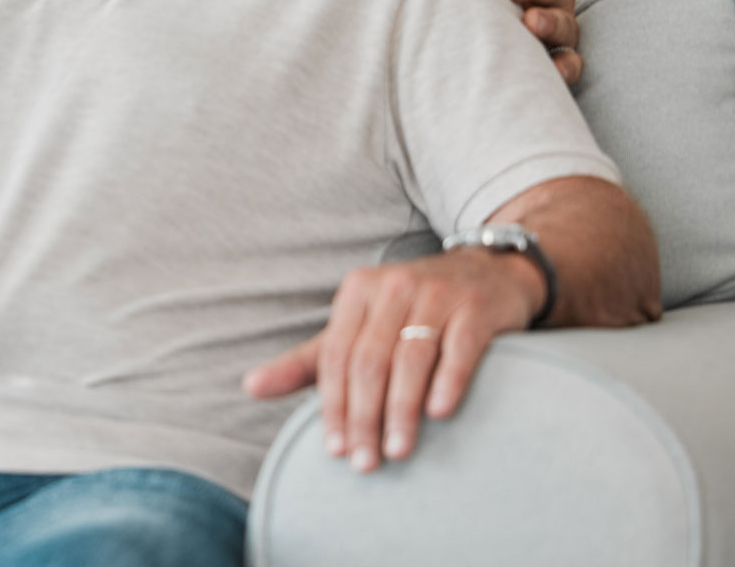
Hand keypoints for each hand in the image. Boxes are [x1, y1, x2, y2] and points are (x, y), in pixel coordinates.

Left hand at [242, 249, 545, 472]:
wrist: (486, 273)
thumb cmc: (409, 312)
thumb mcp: (355, 327)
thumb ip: (306, 362)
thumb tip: (249, 388)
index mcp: (356, 292)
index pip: (335, 356)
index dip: (332, 405)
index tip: (334, 450)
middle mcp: (393, 287)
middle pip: (369, 361)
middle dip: (364, 416)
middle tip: (366, 462)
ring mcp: (437, 295)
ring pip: (410, 357)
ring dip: (402, 409)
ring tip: (399, 450)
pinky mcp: (476, 308)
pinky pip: (459, 347)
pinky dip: (448, 381)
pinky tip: (438, 414)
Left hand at [471, 0, 580, 84]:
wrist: (482, 47)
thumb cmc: (490, 0)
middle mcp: (556, 12)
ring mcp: (559, 42)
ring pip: (566, 32)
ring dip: (551, 25)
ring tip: (530, 22)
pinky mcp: (556, 69)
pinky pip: (569, 68)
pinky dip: (565, 69)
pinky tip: (555, 71)